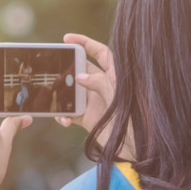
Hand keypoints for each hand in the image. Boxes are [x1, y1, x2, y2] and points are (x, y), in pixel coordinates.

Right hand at [54, 33, 129, 154]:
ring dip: (61, 95)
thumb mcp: (120, 99)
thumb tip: (79, 76)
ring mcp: (96, 102)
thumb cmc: (136, 123)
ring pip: (72, 92)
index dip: (85, 43)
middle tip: (53, 70)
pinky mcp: (89, 118)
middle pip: (81, 71)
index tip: (67, 38)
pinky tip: (64, 120)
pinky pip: (70, 112)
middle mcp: (105, 87)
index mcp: (117, 77)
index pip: (101, 53)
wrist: (137, 151)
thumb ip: (100, 83)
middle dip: (66, 69)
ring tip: (52, 98)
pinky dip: (64, 115)